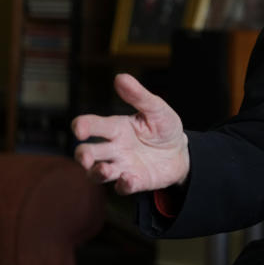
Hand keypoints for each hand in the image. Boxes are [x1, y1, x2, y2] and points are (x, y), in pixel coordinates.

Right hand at [72, 74, 189, 194]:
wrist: (181, 152)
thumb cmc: (164, 128)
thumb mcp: (156, 109)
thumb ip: (139, 96)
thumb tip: (120, 77)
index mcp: (116, 128)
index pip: (92, 126)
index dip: (82, 126)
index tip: (80, 129)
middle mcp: (113, 148)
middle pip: (87, 153)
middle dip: (83, 155)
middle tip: (85, 156)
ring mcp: (122, 166)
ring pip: (98, 173)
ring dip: (98, 172)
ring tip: (105, 169)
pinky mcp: (134, 182)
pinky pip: (123, 187)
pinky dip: (124, 184)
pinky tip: (130, 178)